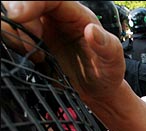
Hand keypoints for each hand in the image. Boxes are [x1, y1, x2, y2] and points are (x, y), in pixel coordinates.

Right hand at [2, 1, 124, 103]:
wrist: (99, 91)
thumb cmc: (108, 72)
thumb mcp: (114, 60)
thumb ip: (106, 45)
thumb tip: (92, 31)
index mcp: (77, 15)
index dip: (30, 2)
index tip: (20, 16)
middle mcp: (58, 17)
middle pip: (26, 2)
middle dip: (19, 17)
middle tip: (31, 42)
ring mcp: (44, 29)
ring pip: (16, 17)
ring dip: (16, 32)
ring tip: (37, 54)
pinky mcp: (35, 42)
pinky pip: (16, 34)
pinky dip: (16, 43)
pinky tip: (36, 58)